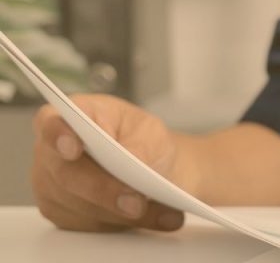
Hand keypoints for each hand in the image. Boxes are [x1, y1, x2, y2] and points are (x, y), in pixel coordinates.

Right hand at [31, 94, 191, 232]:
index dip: (59, 136)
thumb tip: (131, 161)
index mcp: (70, 117)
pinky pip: (90, 225)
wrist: (152, 166)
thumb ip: (138, 145)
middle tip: (137, 203)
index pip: (52, 123)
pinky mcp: (63, 213)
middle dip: (104, 191)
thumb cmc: (143, 139)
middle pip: (67, 175)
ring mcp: (51, 185)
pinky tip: (158, 218)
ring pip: (81, 206)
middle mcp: (50, 152)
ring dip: (124, 213)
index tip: (74, 149)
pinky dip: (127, 223)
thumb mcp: (150, 131)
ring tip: (166, 212)